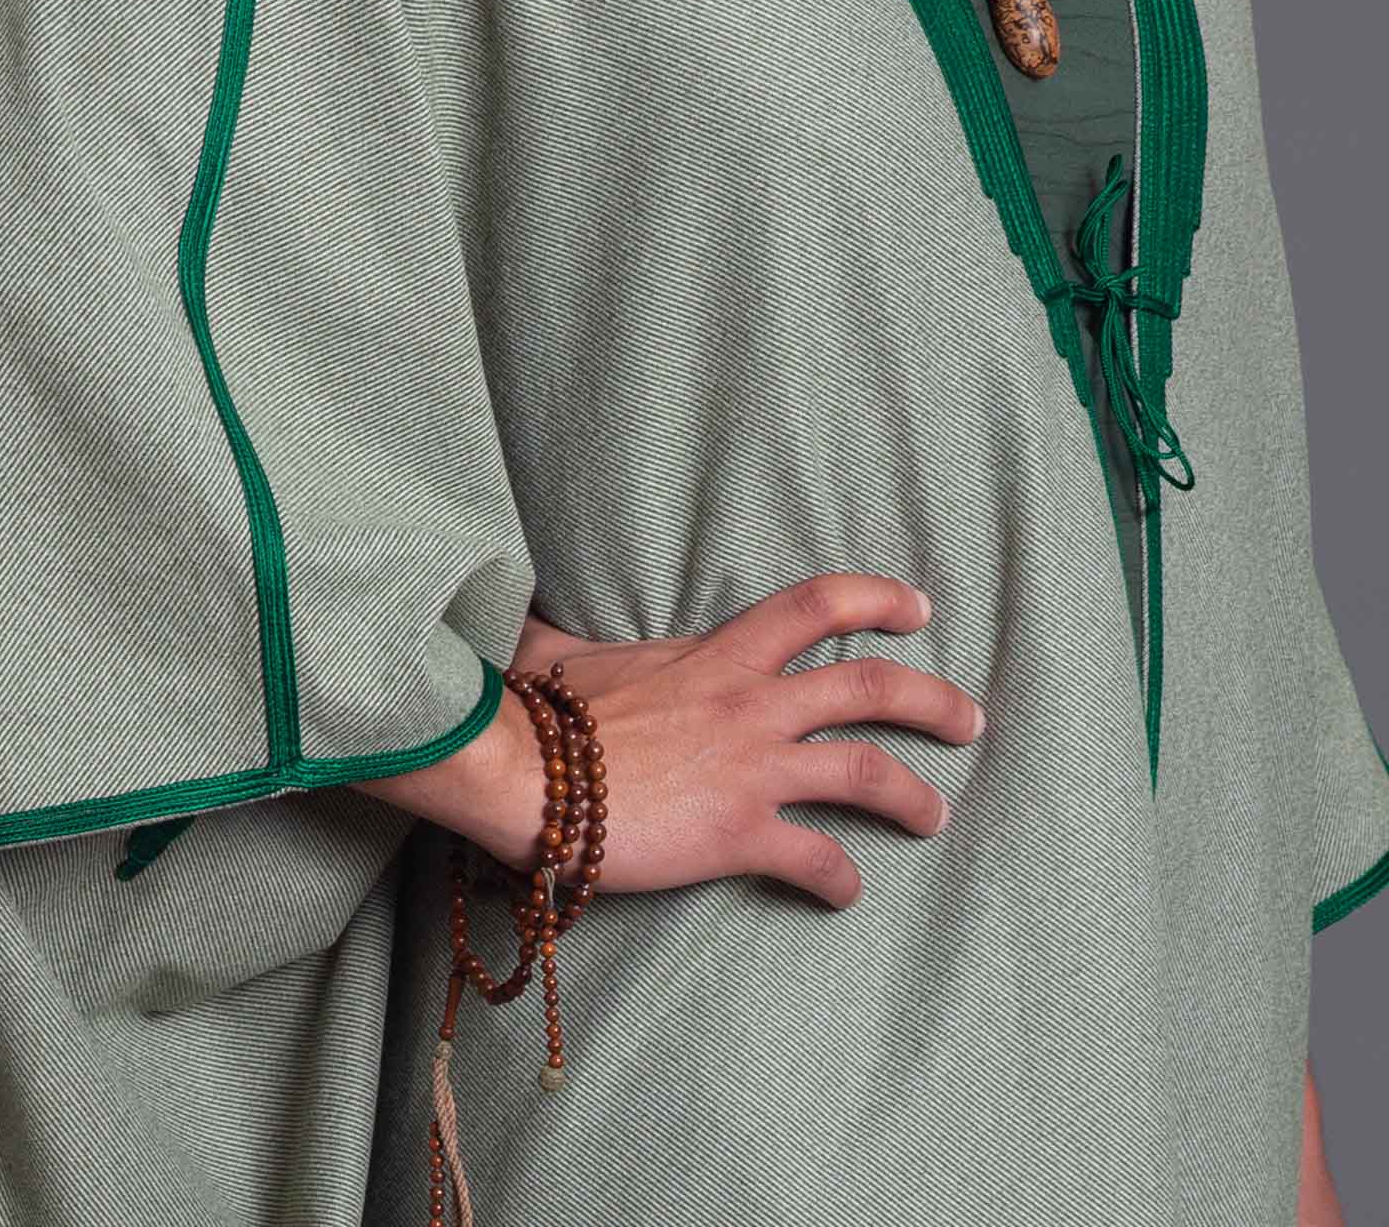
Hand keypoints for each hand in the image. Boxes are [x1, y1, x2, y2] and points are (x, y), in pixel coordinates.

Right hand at [500, 571, 984, 907]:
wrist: (521, 771)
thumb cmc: (539, 711)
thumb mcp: (572, 655)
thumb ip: (579, 637)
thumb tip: (534, 620)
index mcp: (719, 653)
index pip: (816, 605)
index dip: (877, 599)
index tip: (918, 607)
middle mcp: (751, 702)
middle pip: (870, 688)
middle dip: (932, 701)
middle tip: (969, 719)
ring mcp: (751, 768)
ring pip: (865, 773)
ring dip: (913, 795)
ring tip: (935, 815)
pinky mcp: (739, 834)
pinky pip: (816, 858)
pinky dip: (841, 878)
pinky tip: (846, 891)